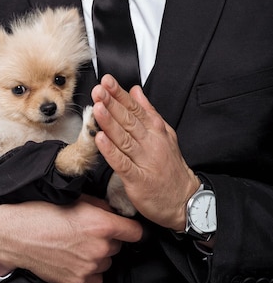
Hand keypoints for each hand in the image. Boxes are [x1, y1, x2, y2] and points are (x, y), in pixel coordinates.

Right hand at [0, 195, 141, 282]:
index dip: (133, 228)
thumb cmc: (44, 212)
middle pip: (118, 246)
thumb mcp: (76, 199)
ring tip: (77, 245)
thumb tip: (114, 212)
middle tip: (88, 232)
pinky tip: (74, 259)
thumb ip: (101, 207)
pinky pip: (96, 280)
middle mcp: (100, 248)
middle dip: (108, 239)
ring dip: (98, 255)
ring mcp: (90, 268)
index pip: (136, 232)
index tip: (129, 229)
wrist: (18, 235)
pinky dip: (89, 272)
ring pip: (107, 262)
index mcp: (102, 225)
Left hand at [92, 75, 199, 230]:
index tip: (107, 82)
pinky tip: (101, 139)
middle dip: (112, 103)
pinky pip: (122, 163)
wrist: (185, 200)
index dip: (120, 94)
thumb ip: (148, 111)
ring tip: (97, 108)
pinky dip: (111, 151)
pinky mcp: (138, 179)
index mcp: (155, 130)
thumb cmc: (171, 168)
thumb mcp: (165, 134)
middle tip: (99, 90)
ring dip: (109, 122)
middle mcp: (150, 143)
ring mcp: (144, 160)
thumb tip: (135, 91)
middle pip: (128, 120)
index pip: (135, 108)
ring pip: (123, 138)